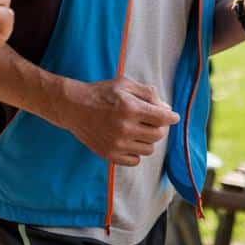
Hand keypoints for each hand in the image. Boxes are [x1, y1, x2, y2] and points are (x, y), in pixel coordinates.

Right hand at [54, 77, 179, 166]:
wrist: (72, 107)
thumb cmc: (100, 93)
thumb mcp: (124, 84)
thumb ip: (147, 93)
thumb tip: (166, 108)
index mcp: (131, 109)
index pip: (163, 118)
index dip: (171, 117)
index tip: (171, 116)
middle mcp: (125, 128)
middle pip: (158, 135)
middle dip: (159, 127)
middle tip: (152, 121)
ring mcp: (117, 144)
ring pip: (149, 149)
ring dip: (147, 140)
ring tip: (138, 130)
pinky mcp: (109, 154)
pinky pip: (135, 160)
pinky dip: (136, 152)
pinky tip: (129, 141)